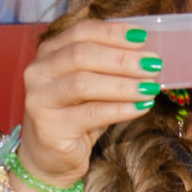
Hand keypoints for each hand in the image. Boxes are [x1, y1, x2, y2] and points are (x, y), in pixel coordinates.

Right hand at [16, 18, 166, 185]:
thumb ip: (109, 68)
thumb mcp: (91, 87)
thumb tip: (147, 57)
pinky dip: (121, 108)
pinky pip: (91, 114)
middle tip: (153, 64)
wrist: (49, 159)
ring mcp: (39, 100)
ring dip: (123, 84)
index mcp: (48, 53)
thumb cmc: (75, 117)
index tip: (143, 36)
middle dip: (122, 58)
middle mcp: (37, 72)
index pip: (81, 32)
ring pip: (83, 83)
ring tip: (150, 86)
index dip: (113, 32)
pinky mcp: (49, 128)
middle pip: (81, 55)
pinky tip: (141, 107)